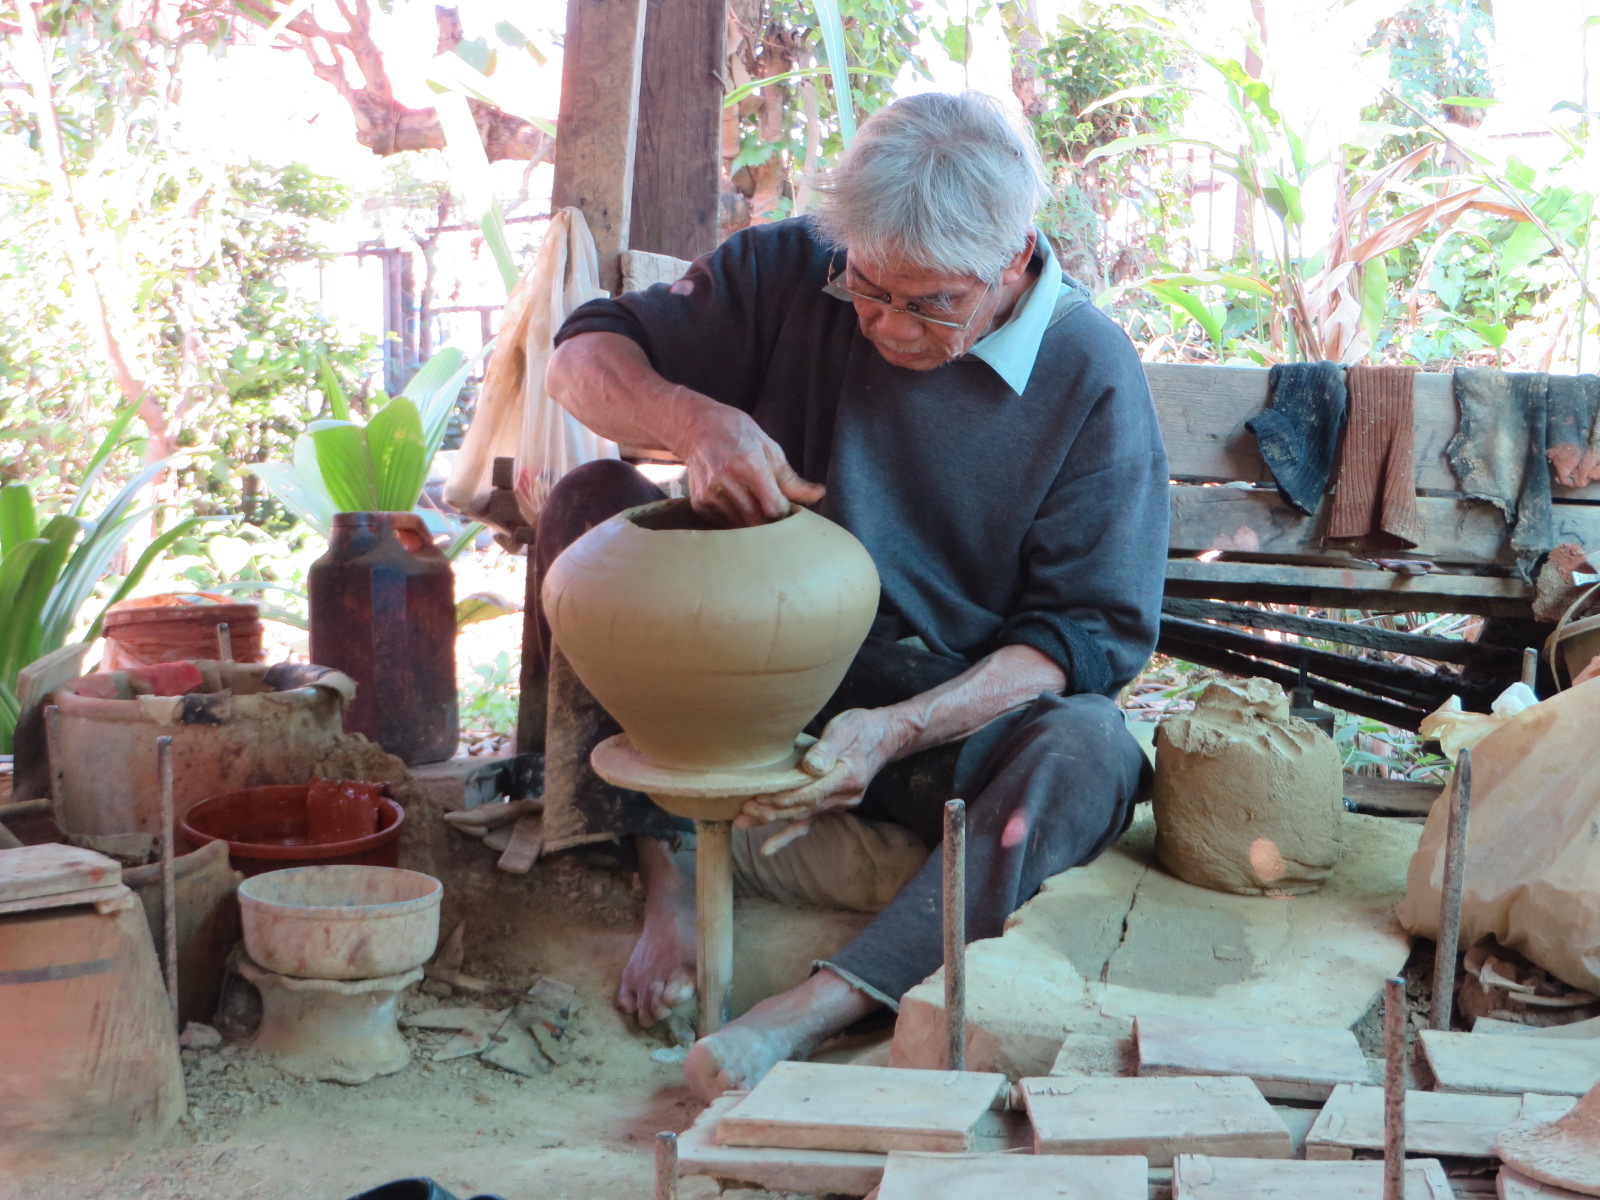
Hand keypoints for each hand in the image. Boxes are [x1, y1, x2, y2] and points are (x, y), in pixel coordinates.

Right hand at [675, 395, 824, 526]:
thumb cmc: (738, 434)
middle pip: (758, 522)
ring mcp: (711, 495)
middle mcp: (728, 482)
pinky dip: (736, 519)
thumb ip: (791, 479)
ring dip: (753, 523)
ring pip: (741, 527)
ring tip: (754, 505)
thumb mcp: (769, 449)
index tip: (786, 508)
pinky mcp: (700, 504)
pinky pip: (725, 524)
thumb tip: (819, 494)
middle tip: (774, 512)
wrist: (696, 428)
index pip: (774, 509)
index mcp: (750, 465)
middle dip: (770, 523)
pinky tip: (736, 503)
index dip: (784, 514)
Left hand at [735, 708, 904, 850]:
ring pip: (802, 817)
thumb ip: (828, 747)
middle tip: (744, 809)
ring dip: (773, 821)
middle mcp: (845, 796)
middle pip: (803, 808)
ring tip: (743, 823)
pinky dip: (787, 835)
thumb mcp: (846, 728)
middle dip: (772, 810)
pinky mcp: (832, 804)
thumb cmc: (862, 727)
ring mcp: (840, 803)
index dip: (786, 796)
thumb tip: (812, 766)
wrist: (885, 737)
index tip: (761, 794)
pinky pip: (809, 822)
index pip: (811, 792)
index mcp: (848, 776)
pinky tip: (768, 848)